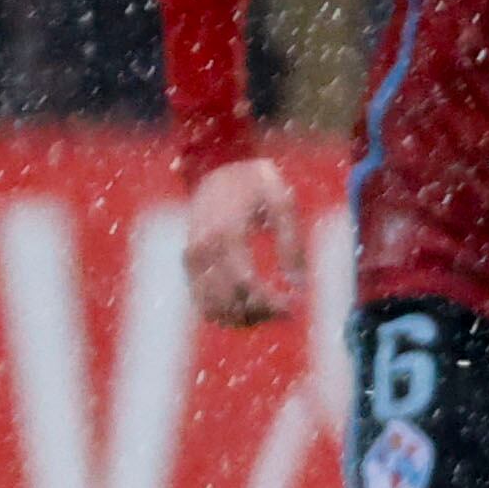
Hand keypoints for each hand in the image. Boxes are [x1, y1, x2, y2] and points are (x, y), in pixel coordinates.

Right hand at [183, 156, 299, 326]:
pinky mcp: (189, 264)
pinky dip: (227, 312)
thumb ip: (291, 243)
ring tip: (272, 311)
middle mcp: (203, 249)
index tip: (295, 308)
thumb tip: (299, 285)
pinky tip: (253, 308)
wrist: (217, 169)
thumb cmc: (256, 184)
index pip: (246, 282)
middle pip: (228, 300)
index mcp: (226, 232)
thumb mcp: (283, 203)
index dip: (271, 302)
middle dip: (261, 313)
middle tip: (288, 311)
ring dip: (244, 318)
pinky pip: (202, 301)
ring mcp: (192, 258)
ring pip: (212, 307)